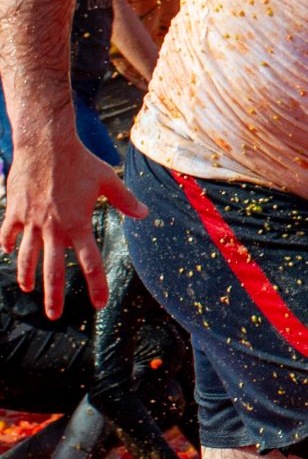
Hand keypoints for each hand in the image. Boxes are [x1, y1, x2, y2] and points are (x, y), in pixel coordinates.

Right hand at [1, 130, 146, 318]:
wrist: (45, 143)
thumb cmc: (79, 161)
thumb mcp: (108, 180)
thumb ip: (125, 201)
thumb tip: (144, 214)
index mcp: (78, 224)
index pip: (90, 263)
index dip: (96, 286)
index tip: (99, 304)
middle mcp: (53, 228)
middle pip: (53, 270)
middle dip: (54, 296)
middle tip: (54, 316)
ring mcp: (31, 220)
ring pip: (27, 256)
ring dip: (27, 274)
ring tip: (28, 288)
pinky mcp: (15, 210)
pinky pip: (8, 233)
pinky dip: (8, 244)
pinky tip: (9, 254)